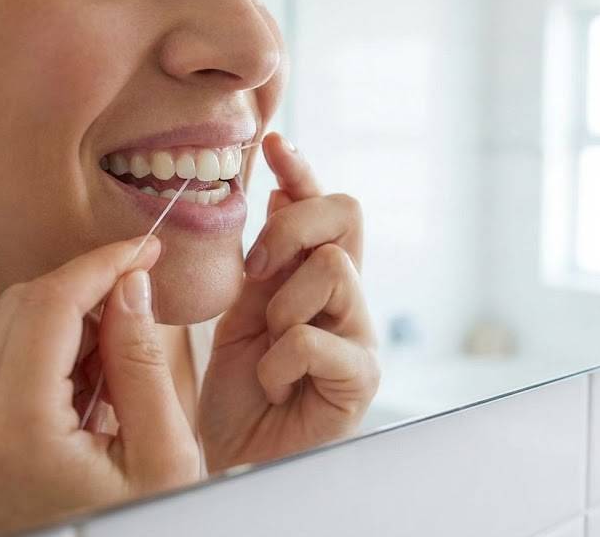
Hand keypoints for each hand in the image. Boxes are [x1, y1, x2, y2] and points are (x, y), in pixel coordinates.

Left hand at [0, 237, 199, 534]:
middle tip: (143, 285)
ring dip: (73, 317)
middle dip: (87, 285)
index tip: (145, 248)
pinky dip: (55, 350)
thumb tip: (130, 285)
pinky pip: (6, 364)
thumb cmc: (141, 530)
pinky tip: (100, 377)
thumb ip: (142, 363)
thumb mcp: (164, 454)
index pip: (49, 307)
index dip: (101, 264)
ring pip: (9, 329)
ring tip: (128, 349)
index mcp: (17, 432)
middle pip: (21, 308)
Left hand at [199, 134, 378, 472]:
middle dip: (292, 228)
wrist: (237, 458)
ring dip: (283, 305)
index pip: (323, 205)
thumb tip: (282, 188)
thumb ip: (266, 259)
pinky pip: (315, 337)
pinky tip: (273, 384)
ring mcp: (361, 334)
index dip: (302, 170)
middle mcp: (348, 298)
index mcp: (315, 277)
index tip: (272, 143)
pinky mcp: (361, 377)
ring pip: (333, 269)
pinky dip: (278, 361)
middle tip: (257, 271)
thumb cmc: (239, 390)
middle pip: (347, 215)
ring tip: (267, 347)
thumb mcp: (241, 310)